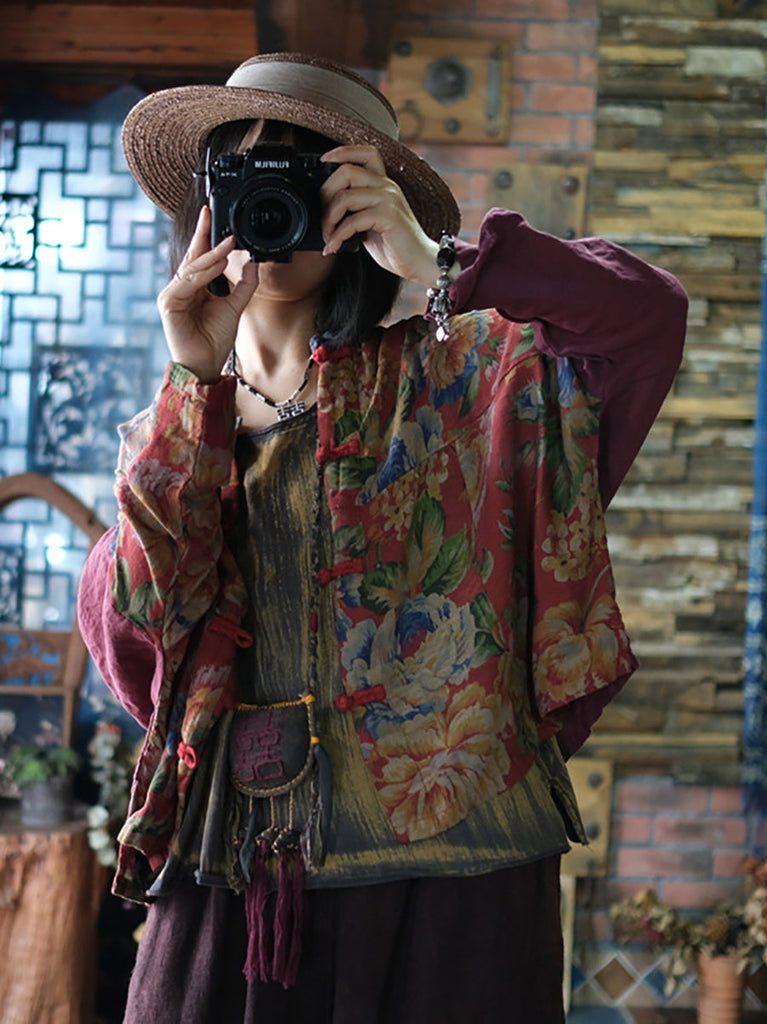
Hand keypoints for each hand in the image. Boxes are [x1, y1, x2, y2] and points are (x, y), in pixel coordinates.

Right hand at [156, 206, 257, 382]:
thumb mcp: (235, 306)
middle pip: (192, 255)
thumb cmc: (214, 340)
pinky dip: (203, 273)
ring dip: (210, 254)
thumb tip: (252, 261)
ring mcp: (172, 294)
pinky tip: (217, 265)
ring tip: (228, 243)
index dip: (204, 234)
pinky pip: (187, 283)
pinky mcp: (168, 303)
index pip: (199, 255)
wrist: (206, 364)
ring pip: (192, 267)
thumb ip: (245, 285)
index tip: (209, 213)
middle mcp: (181, 287)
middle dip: (202, 234)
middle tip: (212, 215)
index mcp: (194, 286)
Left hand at [319, 145, 441, 286]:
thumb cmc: (395, 245)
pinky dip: (337, 236)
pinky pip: (352, 221)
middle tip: (321, 218)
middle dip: (325, 194)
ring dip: (328, 219)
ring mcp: (388, 199)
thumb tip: (325, 210)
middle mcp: (387, 186)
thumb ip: (354, 210)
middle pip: (346, 172)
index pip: (365, 153)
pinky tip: (334, 247)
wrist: (420, 262)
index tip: (323, 162)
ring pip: (345, 197)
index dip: (342, 152)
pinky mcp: (388, 216)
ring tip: (328, 237)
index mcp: (384, 184)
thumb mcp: (370, 222)